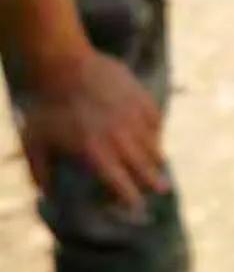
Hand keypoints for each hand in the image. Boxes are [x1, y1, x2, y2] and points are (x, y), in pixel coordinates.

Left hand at [18, 47, 168, 209]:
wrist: (64, 64)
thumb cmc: (47, 105)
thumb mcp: (34, 142)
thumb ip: (40, 172)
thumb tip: (45, 195)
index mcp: (97, 154)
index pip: (121, 185)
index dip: (130, 199)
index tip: (136, 207)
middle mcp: (122, 140)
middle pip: (145, 168)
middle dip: (154, 182)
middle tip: (162, 190)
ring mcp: (135, 119)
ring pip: (154, 145)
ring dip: (156, 158)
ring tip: (159, 165)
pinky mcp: (142, 99)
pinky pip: (156, 121)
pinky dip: (155, 131)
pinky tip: (152, 134)